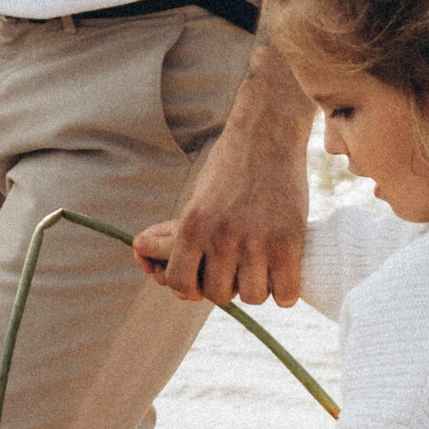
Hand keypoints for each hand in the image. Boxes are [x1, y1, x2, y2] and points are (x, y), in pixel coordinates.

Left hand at [155, 81, 308, 304]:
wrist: (266, 132)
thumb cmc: (229, 165)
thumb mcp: (197, 196)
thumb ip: (176, 231)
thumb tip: (139, 249)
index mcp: (191, 226)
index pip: (180, 283)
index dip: (191, 288)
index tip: (204, 280)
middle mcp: (220, 238)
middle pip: (218, 294)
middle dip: (227, 287)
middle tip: (237, 270)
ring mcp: (255, 242)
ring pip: (252, 296)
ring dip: (257, 289)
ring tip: (262, 270)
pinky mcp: (288, 242)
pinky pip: (285, 293)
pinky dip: (284, 291)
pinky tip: (282, 277)